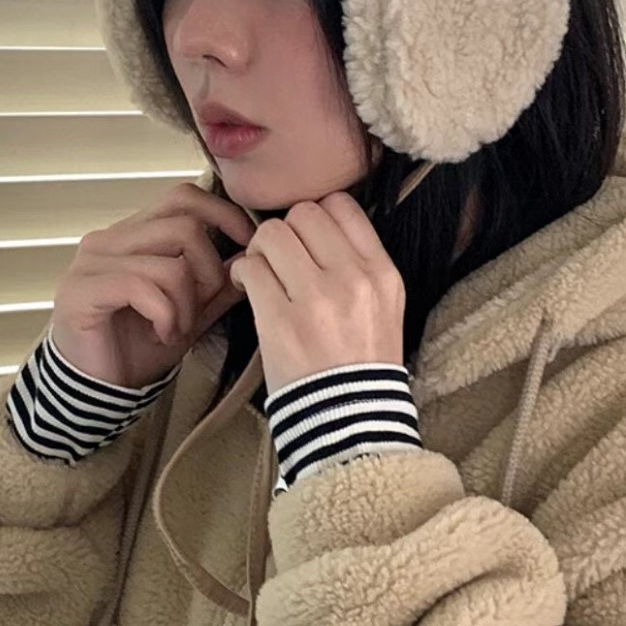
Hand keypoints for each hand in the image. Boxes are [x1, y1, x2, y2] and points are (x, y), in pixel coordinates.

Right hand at [49, 183, 255, 389]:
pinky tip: (161, 334)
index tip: (246, 242)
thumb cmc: (137, 349)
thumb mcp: (189, 313)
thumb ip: (217, 284)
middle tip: (200, 308)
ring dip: (186, 305)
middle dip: (209, 272)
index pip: (182, 197)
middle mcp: (107, 239)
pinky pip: (143, 287)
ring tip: (175, 329)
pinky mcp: (81, 290)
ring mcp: (90, 262)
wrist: (97, 392)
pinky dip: (165, 315)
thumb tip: (250, 256)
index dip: (222, 213)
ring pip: (170, 263)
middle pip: (184, 226)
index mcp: (131, 235)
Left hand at [226, 192, 405, 395]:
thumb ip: (357, 263)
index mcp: (382, 272)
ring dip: (260, 250)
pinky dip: (241, 273)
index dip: (316, 216)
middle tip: (279, 258)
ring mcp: (317, 298)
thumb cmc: (361, 364)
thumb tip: (314, 228)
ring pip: (273, 234)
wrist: (350, 420)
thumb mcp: (384, 307)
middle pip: (304, 213)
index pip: (342, 205)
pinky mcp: (280, 320)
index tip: (306, 239)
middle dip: (285, 232)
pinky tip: (246, 288)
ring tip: (261, 273)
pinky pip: (250, 268)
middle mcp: (354, 278)